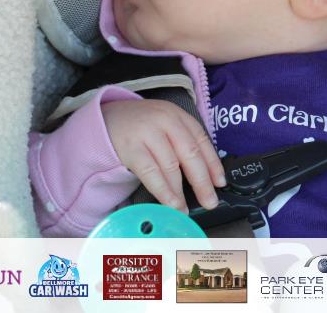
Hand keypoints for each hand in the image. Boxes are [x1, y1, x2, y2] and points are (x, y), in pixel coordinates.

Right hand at [102, 99, 225, 212]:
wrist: (106, 117)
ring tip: (185, 210)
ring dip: (180, 192)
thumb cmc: (141, 126)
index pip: (201, 140)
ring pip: (170, 166)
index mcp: (177, 115)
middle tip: (210, 201)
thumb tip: (204, 175)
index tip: (220, 183)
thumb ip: (182, 142)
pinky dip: (163, 190)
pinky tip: (170, 203)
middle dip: (202, 181)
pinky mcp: (131, 147)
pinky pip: (151, 172)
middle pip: (189, 154)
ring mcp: (147, 133)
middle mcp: (165, 121)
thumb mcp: (165, 124)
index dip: (213, 163)